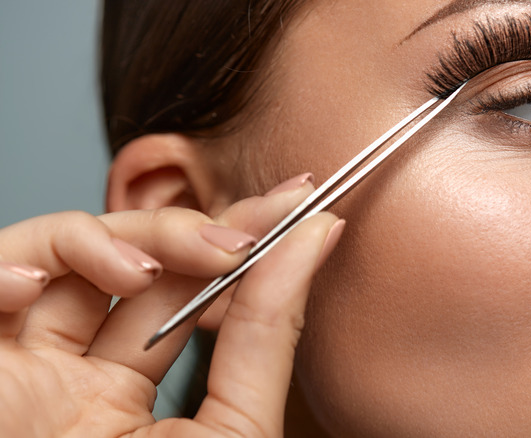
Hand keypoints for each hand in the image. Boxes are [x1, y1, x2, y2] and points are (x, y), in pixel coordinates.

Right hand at [0, 181, 342, 436]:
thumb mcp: (231, 430)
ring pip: (57, 253)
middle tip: (255, 222)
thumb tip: (318, 238)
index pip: (183, 294)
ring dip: (114, 241)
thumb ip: (268, 335)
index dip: (239, 239)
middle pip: (128, 264)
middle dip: (193, 230)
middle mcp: (64, 374)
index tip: (301, 200)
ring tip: (153, 268)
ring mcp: (15, 364)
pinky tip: (28, 285)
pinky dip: (3, 267)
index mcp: (121, 397)